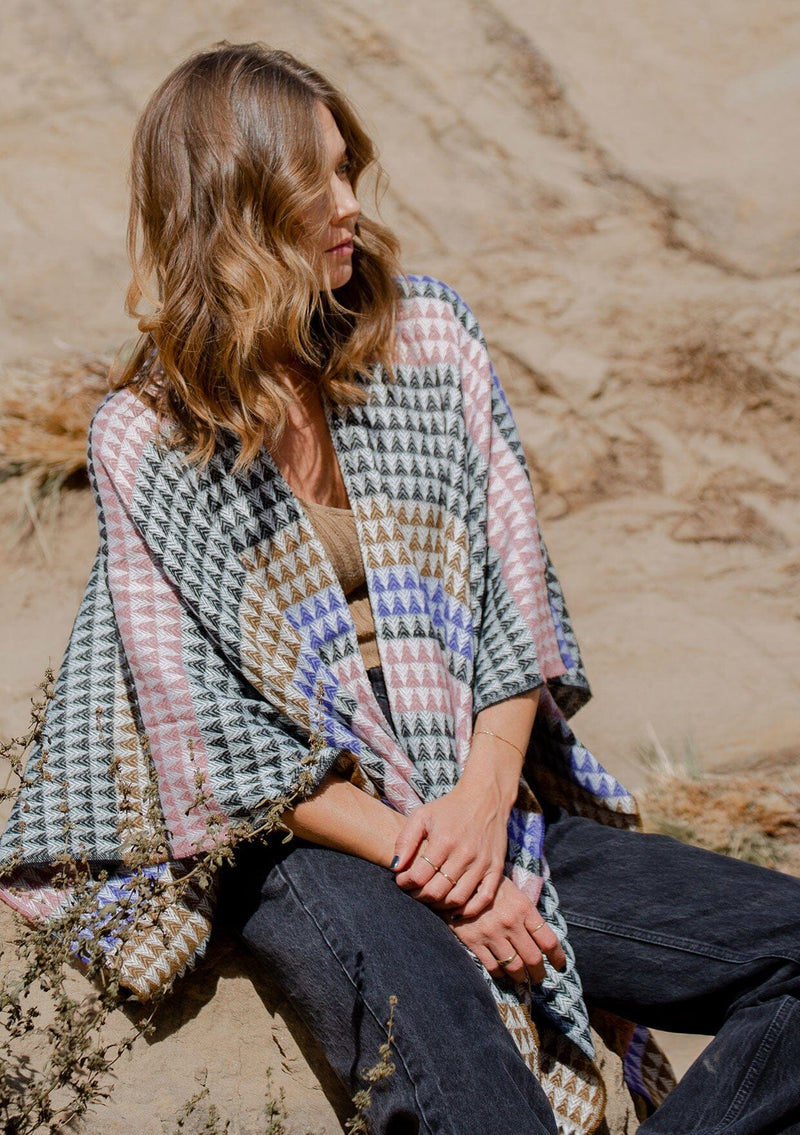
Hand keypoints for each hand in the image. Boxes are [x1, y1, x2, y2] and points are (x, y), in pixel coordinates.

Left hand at [391, 773, 510, 914]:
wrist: (485, 797)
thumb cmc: (449, 807)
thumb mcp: (422, 815)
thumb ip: (405, 840)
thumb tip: (395, 868)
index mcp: (444, 841)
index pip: (418, 876)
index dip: (405, 883)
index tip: (401, 880)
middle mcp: (464, 854)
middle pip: (436, 891)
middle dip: (419, 896)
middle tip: (413, 891)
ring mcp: (482, 864)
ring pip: (457, 899)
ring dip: (439, 905)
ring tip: (430, 898)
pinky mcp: (496, 869)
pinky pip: (483, 899)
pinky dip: (468, 910)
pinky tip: (454, 910)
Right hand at [448, 876, 565, 984]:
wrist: (455, 882)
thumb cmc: (489, 886)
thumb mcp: (513, 892)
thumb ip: (527, 914)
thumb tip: (542, 938)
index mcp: (524, 908)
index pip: (549, 940)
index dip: (558, 958)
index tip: (560, 967)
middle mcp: (511, 923)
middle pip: (534, 959)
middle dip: (539, 974)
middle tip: (539, 978)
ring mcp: (492, 933)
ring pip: (514, 967)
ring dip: (521, 978)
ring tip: (522, 980)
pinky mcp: (474, 941)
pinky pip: (492, 967)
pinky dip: (500, 976)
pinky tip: (502, 975)